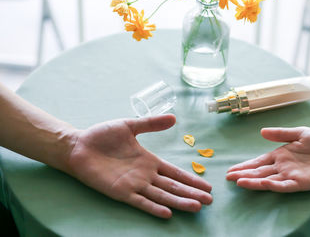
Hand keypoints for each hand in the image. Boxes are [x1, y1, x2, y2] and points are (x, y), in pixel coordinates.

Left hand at [67, 114, 211, 218]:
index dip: (191, 179)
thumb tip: (174, 118)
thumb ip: (151, 124)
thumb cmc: (102, 136)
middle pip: (173, 186)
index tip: (207, 186)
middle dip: (191, 193)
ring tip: (196, 207)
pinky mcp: (120, 192)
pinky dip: (153, 207)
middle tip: (209, 201)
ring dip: (179, 202)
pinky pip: (140, 201)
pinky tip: (168, 213)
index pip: (175, 172)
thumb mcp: (130, 125)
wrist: (79, 145)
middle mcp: (145, 175)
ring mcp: (134, 184)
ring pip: (161, 195)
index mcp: (149, 161)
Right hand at [226, 127, 309, 191]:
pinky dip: (273, 185)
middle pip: (259, 172)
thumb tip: (262, 131)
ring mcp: (290, 176)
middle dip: (243, 174)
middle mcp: (282, 167)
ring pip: (267, 180)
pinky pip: (284, 185)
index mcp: (280, 155)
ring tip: (239, 182)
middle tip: (228, 177)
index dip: (245, 166)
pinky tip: (263, 183)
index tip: (231, 170)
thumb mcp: (300, 132)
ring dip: (253, 181)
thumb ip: (281, 133)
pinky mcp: (301, 183)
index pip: (258, 162)